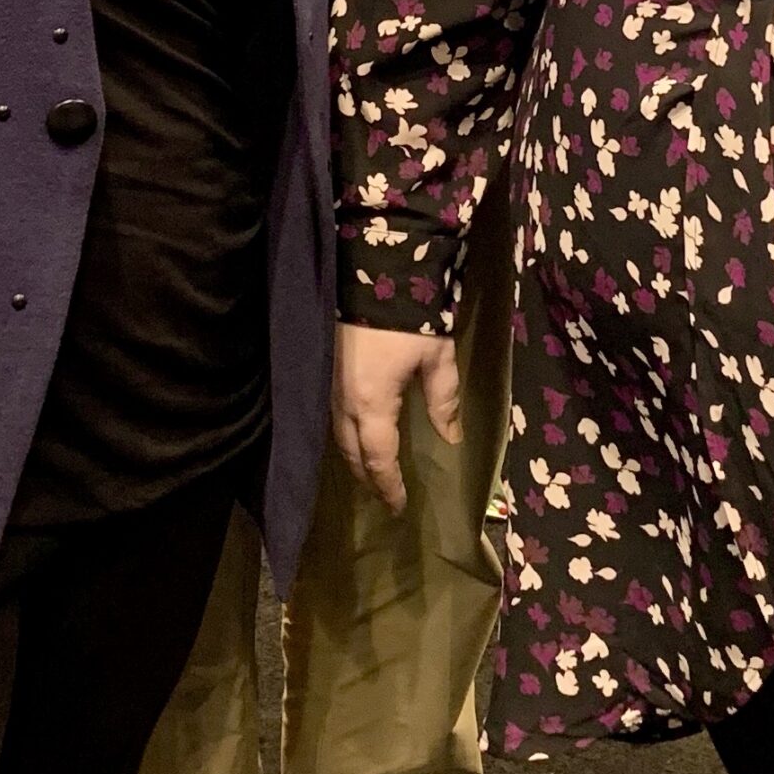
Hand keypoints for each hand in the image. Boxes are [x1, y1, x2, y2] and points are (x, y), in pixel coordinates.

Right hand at [332, 323, 460, 513]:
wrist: (374, 267)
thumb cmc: (411, 316)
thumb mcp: (437, 358)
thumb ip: (444, 401)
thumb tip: (451, 437)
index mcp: (372, 404)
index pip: (378, 458)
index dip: (388, 485)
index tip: (398, 506)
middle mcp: (342, 400)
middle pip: (351, 451)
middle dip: (367, 476)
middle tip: (382, 493)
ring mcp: (327, 382)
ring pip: (335, 432)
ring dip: (352, 453)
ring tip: (368, 467)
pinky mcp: (322, 363)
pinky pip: (329, 411)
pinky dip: (342, 430)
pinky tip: (353, 430)